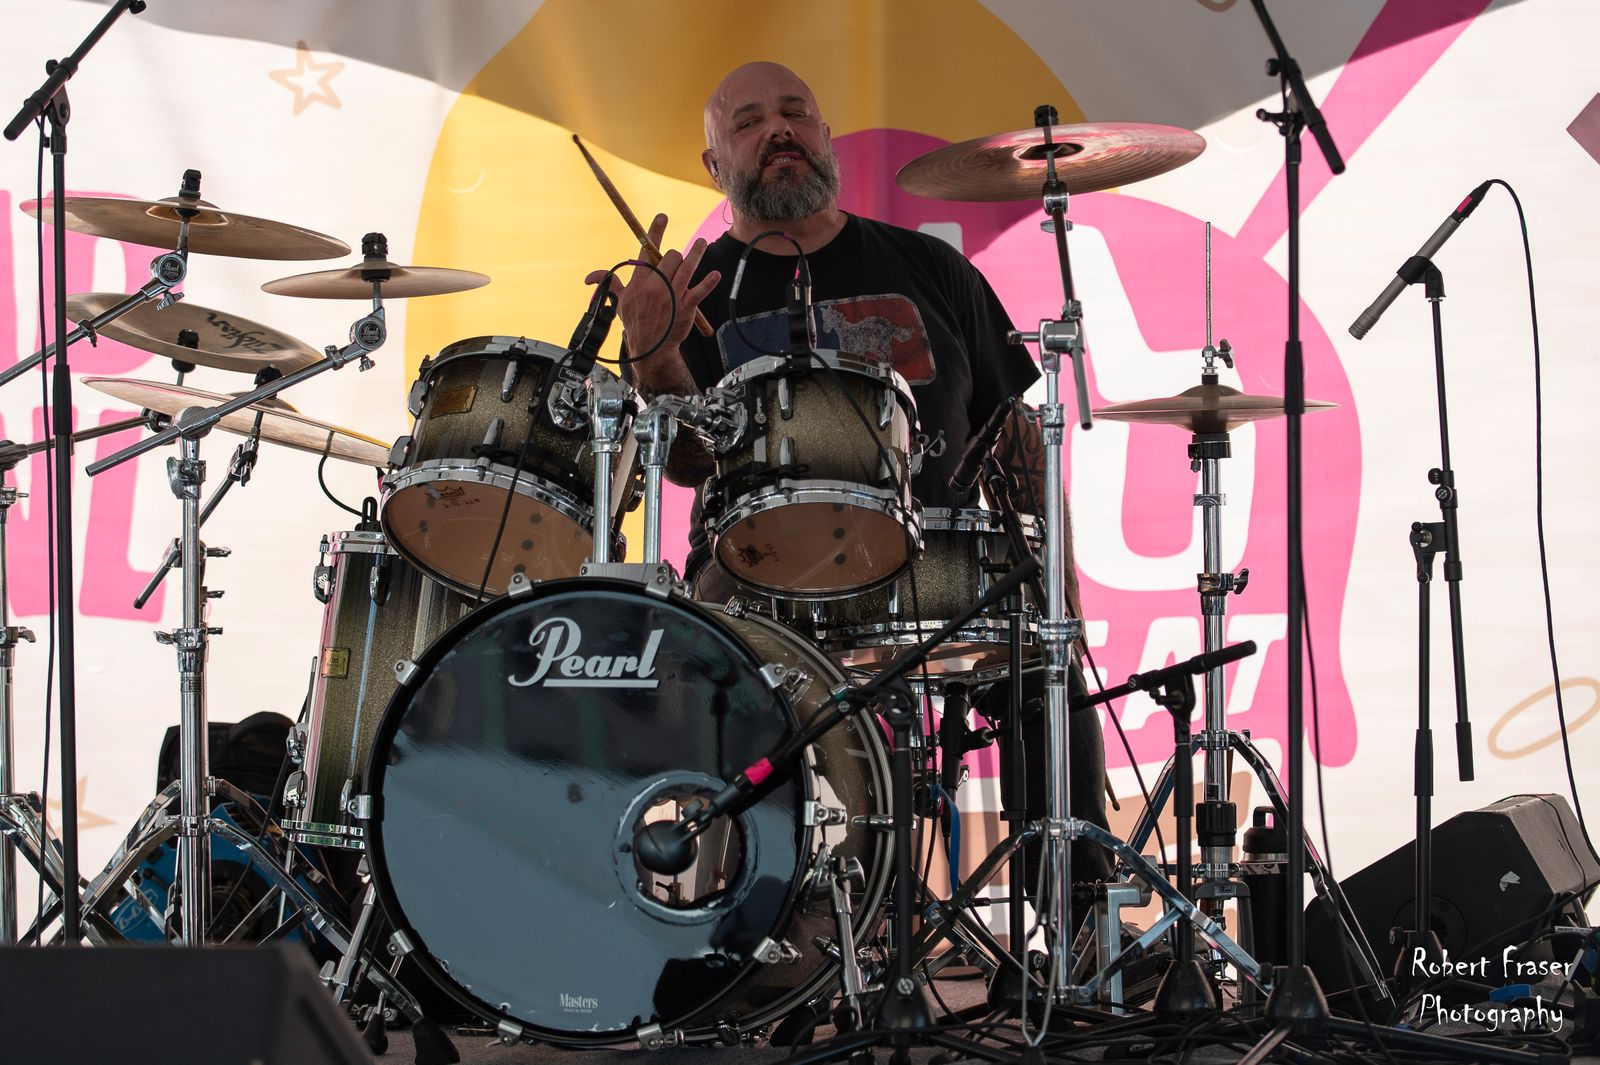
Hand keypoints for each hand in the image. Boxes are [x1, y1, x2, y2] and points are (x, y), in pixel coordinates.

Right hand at [584, 213, 720, 394]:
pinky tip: (715, 274)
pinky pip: (700, 290)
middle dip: (675, 256)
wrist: (650, 349)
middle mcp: (656, 286)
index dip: (655, 232)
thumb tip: (590, 278)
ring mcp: (672, 296)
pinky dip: (709, 282)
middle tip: (676, 261)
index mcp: (639, 282)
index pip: (646, 251)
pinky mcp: (686, 306)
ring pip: (687, 267)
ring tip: (702, 243)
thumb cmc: (635, 323)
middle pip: (670, 257)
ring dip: (697, 253)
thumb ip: (609, 284)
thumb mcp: (619, 303)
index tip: (663, 216)